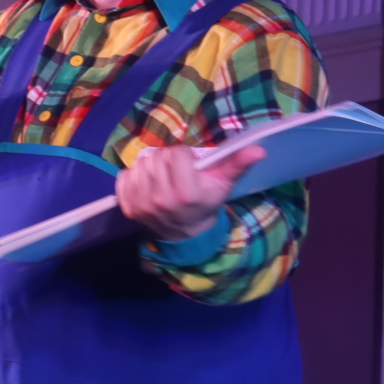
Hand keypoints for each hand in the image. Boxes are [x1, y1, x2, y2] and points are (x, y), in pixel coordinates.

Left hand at [118, 144, 265, 242]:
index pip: (177, 154)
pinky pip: (124, 176)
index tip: (189, 166)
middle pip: (157, 157)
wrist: (186, 234)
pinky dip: (135, 176)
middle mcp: (162, 200)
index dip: (184, 156)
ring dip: (151, 166)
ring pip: (141, 164)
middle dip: (167, 160)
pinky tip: (147, 184)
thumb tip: (259, 149)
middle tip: (175, 172)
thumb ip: (237, 164)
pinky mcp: (128, 208)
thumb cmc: (205, 203)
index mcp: (187, 193)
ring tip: (162, 177)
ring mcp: (142, 205)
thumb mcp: (223, 184)